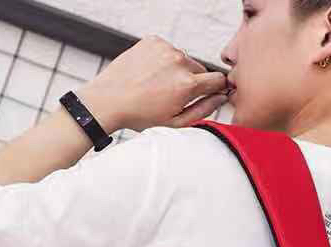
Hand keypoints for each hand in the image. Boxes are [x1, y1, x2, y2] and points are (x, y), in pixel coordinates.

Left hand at [79, 35, 229, 133]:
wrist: (109, 99)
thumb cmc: (140, 114)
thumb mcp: (175, 122)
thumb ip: (204, 109)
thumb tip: (221, 97)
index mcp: (187, 85)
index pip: (218, 80)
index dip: (216, 88)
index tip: (210, 92)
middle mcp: (178, 62)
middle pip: (200, 70)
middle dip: (192, 81)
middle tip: (172, 95)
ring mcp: (165, 49)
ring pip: (183, 60)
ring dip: (176, 70)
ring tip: (158, 85)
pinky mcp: (153, 41)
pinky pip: (168, 50)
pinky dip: (163, 60)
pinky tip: (150, 73)